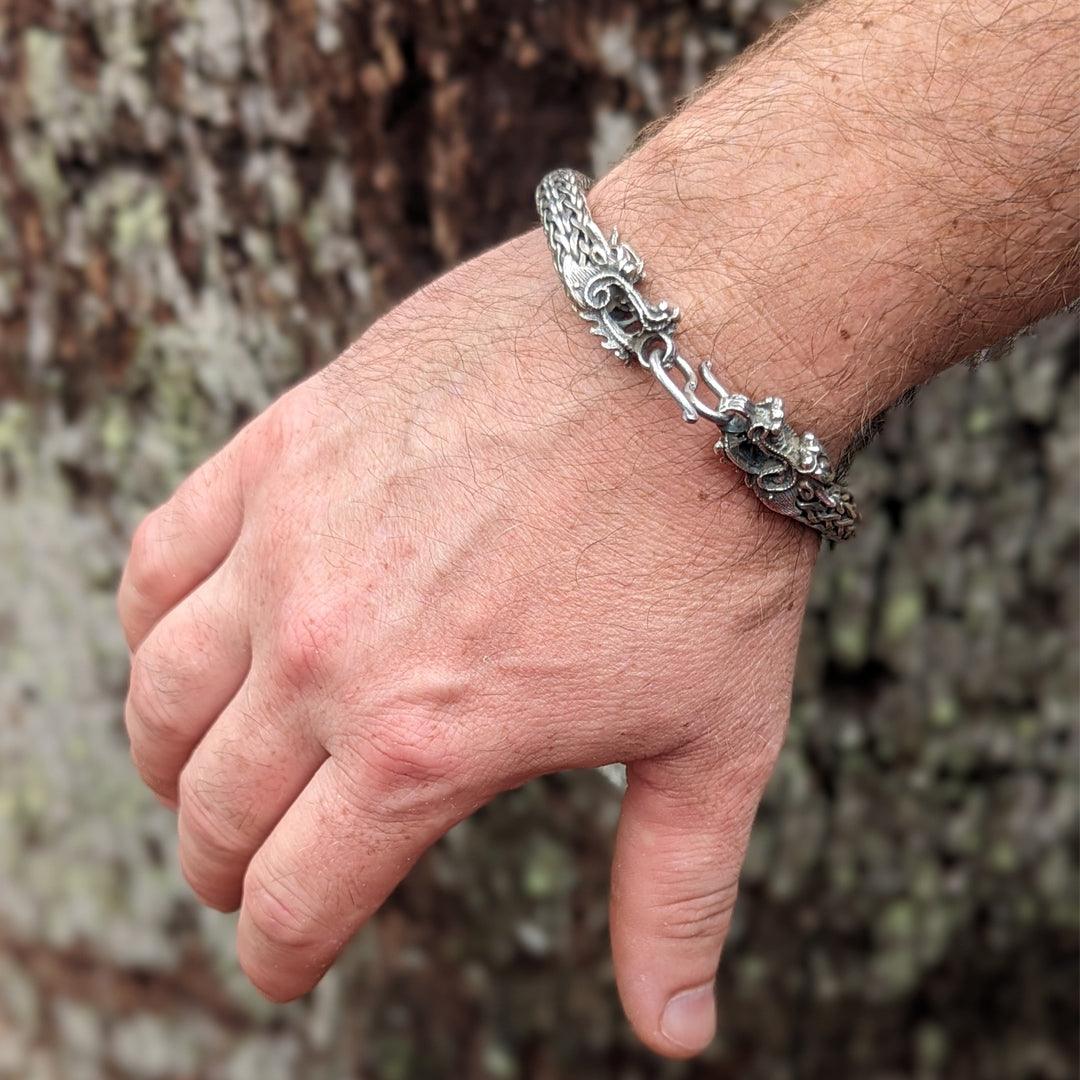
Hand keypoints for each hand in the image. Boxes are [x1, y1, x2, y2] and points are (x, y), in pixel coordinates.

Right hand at [118, 223, 816, 1057]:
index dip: (283, 954)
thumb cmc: (710, 537)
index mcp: (426, 742)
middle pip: (214, 810)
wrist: (690, 348)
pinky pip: (159, 558)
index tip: (288, 960)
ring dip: (171, 764)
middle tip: (258, 874)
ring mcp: (291, 539)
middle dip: (228, 870)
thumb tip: (675, 1034)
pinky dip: (151, 627)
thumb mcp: (712, 741)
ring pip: (163, 696)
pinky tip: (178, 646)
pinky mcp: (286, 446)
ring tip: (203, 778)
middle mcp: (330, 650)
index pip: (297, 898)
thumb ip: (673, 896)